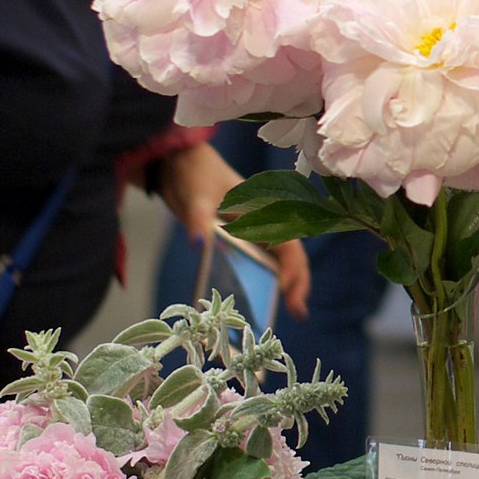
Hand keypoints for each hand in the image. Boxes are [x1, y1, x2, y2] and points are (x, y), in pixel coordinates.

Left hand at [156, 140, 312, 317]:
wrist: (180, 165)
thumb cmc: (195, 175)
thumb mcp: (197, 197)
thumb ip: (199, 220)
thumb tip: (199, 242)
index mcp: (264, 210)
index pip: (289, 242)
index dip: (292, 267)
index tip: (284, 290)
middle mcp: (265, 224)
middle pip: (291, 257)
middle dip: (298, 284)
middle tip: (297, 313)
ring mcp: (254, 234)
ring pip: (278, 263)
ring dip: (285, 287)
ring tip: (288, 314)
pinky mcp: (240, 242)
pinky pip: (257, 264)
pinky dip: (262, 284)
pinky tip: (257, 303)